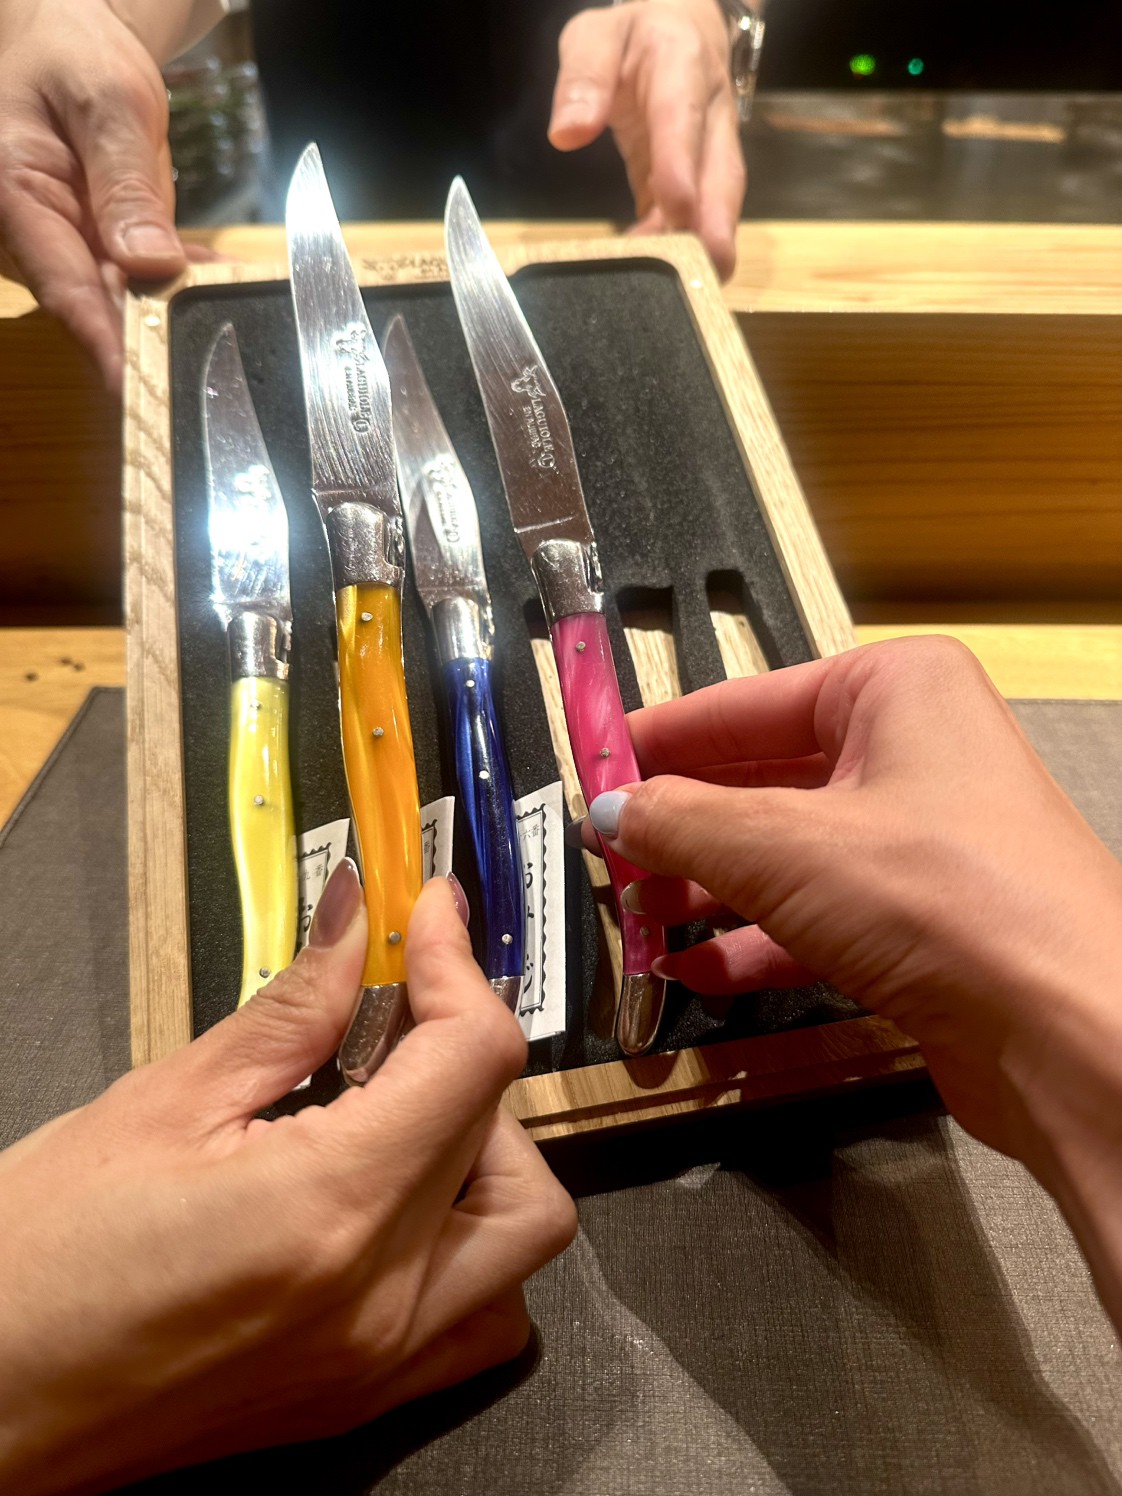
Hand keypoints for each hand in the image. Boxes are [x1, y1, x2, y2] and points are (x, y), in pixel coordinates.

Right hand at [0, 0, 202, 391]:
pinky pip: (145, 280)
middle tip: (206, 369)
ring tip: (229, 317)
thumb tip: (149, 264)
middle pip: (97, 307)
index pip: (64, 289)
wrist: (72, 44)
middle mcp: (35, 235)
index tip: (137, 390)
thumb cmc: (74, 57)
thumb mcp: (108, 104)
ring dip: (176, 312)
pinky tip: (223, 282)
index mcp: (14, 197)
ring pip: (126, 300)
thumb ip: (127, 185)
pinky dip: (185, 282)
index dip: (105, 346)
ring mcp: (69, 245)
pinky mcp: (99, 248)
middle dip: (152, 338)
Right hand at [0, 866, 574, 1493]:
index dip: (460, 966)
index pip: (474, 1058)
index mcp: (332, 1207)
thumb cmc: (35, 1260)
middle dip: (463, 1049)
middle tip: (392, 1015)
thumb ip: (290, 1009)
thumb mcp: (160, 1105)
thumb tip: (355, 919)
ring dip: (489, 1152)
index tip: (428, 916)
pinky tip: (399, 1200)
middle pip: (508, 1135)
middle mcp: (383, 1298)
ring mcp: (380, 1363)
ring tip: (395, 1114)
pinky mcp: (360, 1400)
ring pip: (524, 1235)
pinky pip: (481, 1314)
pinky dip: (475, 1241)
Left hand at [549, 0, 744, 279]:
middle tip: (708, 269)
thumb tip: (567, 133)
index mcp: (680, 65)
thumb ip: (582, 77)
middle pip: (721, 170)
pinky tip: (654, 269)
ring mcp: (712, 146)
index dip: (682, 163)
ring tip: (684, 285)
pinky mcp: (700, 175)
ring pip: (719, 198)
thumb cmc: (633, 35)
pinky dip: (679, 243)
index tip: (677, 206)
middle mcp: (710, 110)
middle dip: (715, 222)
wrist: (682, 27)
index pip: (682, 116)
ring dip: (704, 243)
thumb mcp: (596, 35)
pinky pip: (695, 213)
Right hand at [584, 637, 1121, 1173]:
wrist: (1071, 1038)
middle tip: (604, 852)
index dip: (661, 737)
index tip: (591, 764)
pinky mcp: (923, 924)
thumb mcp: (784, 845)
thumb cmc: (947, 900)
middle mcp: (914, 752)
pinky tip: (696, 972)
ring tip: (635, 917)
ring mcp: (922, 842)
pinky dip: (754, 941)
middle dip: (680, 824)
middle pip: (763, 778)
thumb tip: (608, 809)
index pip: (746, 701)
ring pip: (785, 853)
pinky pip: (815, 917)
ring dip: (706, 889)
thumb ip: (681, 821)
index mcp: (895, 690)